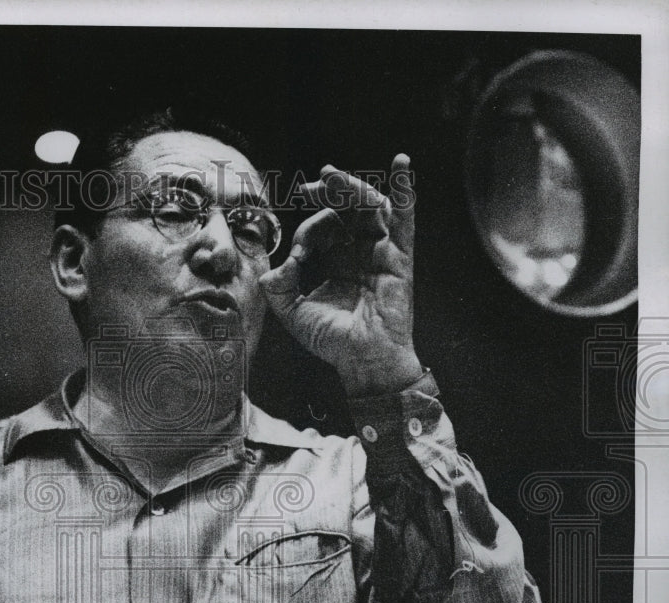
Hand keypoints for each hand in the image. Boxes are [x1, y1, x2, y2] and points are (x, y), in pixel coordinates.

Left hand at [259, 154, 423, 396]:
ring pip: (369, 208)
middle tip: (308, 187)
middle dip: (327, 194)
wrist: (363, 360)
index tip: (296, 256)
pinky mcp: (399, 256)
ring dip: (351, 188)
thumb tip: (273, 266)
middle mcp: (360, 253)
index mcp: (337, 263)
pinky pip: (405, 218)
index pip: (322, 231)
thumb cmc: (334, 341)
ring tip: (330, 177)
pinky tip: (402, 164)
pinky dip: (405, 190)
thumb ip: (277, 288)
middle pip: (347, 210)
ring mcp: (381, 252)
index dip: (306, 234)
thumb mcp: (293, 312)